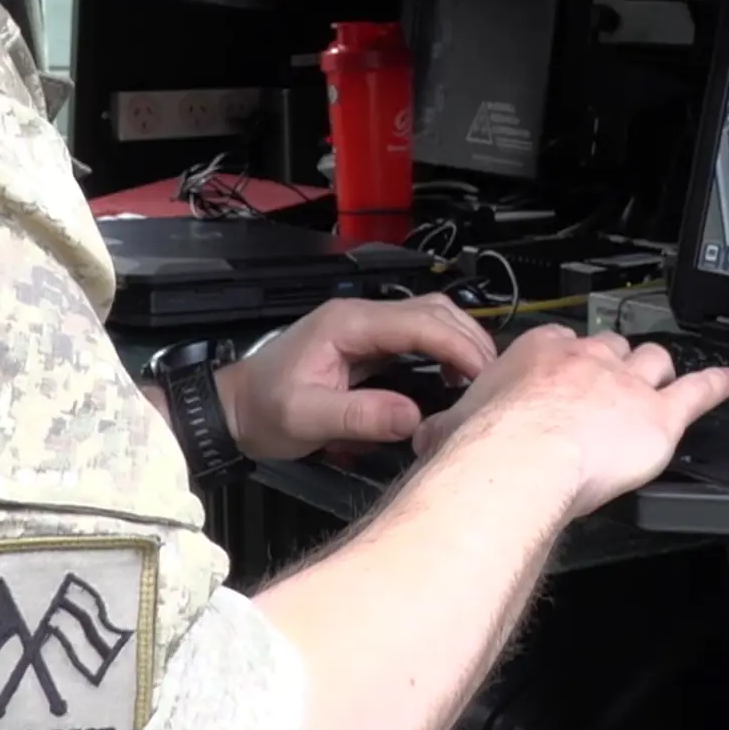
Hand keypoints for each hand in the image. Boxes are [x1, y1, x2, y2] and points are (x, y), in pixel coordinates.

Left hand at [218, 294, 496, 460]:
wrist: (234, 409)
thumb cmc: (264, 411)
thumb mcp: (306, 419)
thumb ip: (359, 417)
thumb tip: (414, 418)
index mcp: (348, 323)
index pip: (419, 322)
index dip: (458, 346)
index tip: (485, 377)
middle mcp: (361, 314)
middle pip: (433, 310)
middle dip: (469, 341)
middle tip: (494, 381)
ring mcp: (366, 325)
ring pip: (430, 317)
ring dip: (461, 342)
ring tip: (481, 379)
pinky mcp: (369, 341)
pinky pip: (418, 334)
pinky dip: (445, 350)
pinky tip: (455, 377)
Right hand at [411, 325, 728, 517]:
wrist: (522, 461)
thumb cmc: (486, 447)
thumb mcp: (451, 426)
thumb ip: (447, 424)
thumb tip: (425, 435)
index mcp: (539, 352)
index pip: (562, 342)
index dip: (567, 359)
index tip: (565, 371)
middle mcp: (588, 359)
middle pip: (612, 347)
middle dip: (614, 362)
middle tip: (612, 381)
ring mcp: (628, 384)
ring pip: (653, 361)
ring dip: (657, 370)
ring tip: (664, 377)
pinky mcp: (660, 416)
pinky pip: (696, 392)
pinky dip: (714, 385)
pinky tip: (726, 383)